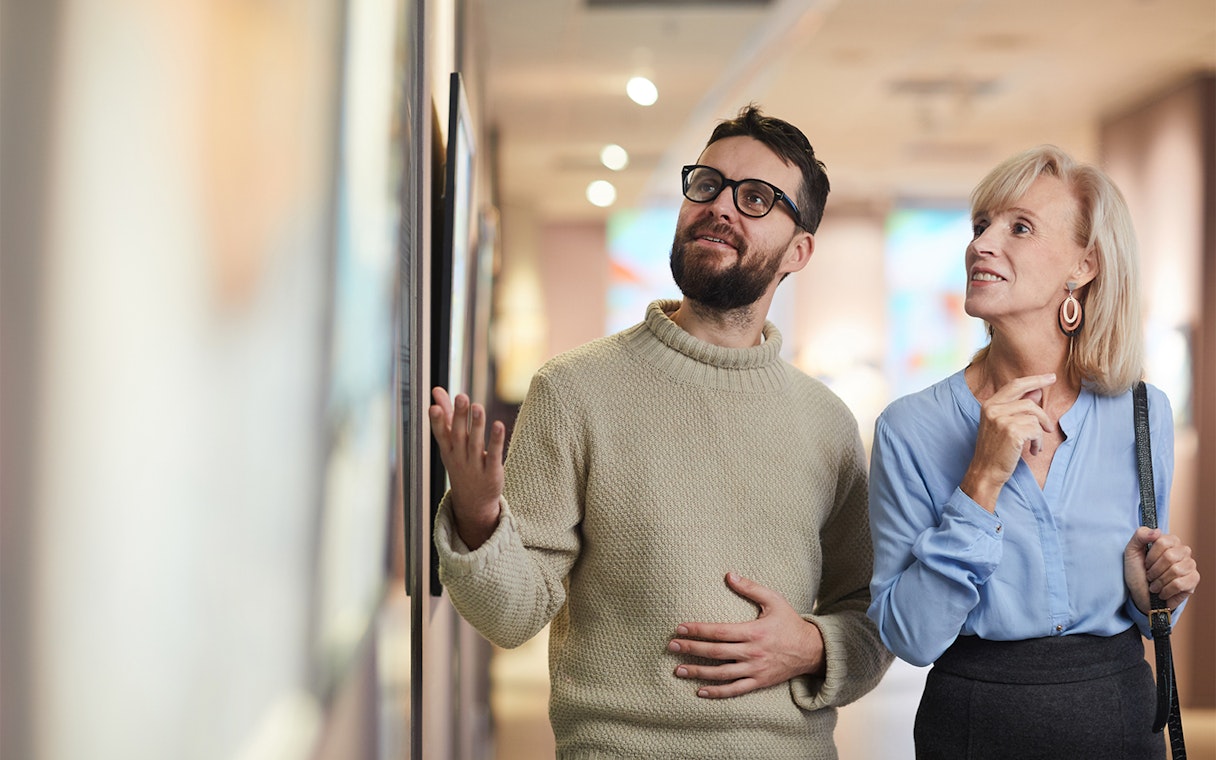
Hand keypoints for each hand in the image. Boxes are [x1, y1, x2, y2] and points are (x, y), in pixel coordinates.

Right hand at [428, 387, 505, 548]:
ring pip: (475, 444)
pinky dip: (496, 441)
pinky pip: (494, 455)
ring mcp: (475, 466)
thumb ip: (447, 415)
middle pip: (459, 436)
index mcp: (448, 450)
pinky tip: (499, 425)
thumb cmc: (461, 463)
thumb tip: (437, 390)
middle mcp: (460, 458)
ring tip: (478, 406)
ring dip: (477, 425)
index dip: (437, 421)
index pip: (441, 434)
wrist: (473, 501)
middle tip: (461, 397)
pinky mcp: (492, 472)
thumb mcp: (450, 442)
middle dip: (460, 416)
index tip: (433, 407)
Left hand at [668, 573, 823, 698]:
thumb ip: (750, 587)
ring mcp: (755, 670)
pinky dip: (717, 692)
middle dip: (692, 649)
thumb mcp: (774, 600)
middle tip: (671, 647)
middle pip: (716, 652)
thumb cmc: (790, 622)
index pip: (719, 631)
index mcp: (753, 631)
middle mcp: (752, 653)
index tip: (680, 628)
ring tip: (678, 670)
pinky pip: (735, 690)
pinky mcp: (758, 682)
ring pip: (721, 674)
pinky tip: (700, 690)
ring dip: (698, 672)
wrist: (812, 650)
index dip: (698, 630)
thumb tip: (729, 574)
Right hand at [961, 373, 1055, 510]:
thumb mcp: (1003, 425)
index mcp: (989, 405)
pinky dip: (1038, 442)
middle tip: (1050, 427)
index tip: (1051, 377)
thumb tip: (1036, 392)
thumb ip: (1018, 407)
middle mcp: (993, 409)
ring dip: (1039, 434)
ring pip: (1034, 417)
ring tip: (1034, 446)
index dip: (1035, 380)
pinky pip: (1036, 430)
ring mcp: (1002, 419)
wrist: (985, 471)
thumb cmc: (994, 450)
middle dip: (1043, 414)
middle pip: (1029, 401)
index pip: (1015, 385)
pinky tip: (1032, 451)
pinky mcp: (1012, 431)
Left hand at [1123, 526, 1199, 614]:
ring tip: (1154, 585)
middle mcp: (1183, 551)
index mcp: (1169, 541)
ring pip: (1176, 571)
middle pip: (1170, 557)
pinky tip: (1162, 592)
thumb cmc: (1137, 572)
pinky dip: (1166, 590)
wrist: (1140, 594)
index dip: (1150, 556)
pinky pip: (1180, 584)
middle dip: (1154, 570)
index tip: (1145, 563)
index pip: (1163, 541)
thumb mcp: (1131, 551)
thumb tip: (1156, 531)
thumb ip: (1140, 536)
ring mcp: (1190, 565)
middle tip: (1149, 575)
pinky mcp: (1194, 580)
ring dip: (1159, 581)